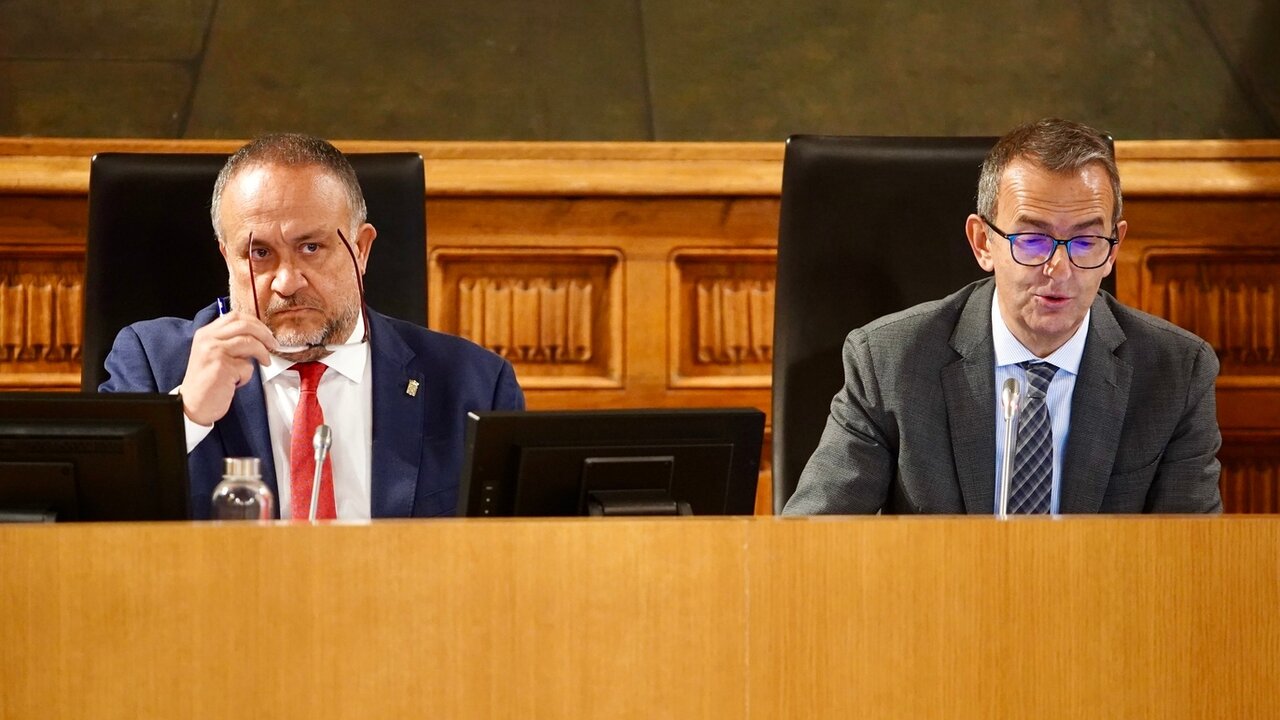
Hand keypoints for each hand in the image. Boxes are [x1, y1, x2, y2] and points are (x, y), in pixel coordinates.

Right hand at [179, 311, 275, 425]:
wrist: (192, 406)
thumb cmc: (207, 383)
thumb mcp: (212, 355)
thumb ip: (229, 342)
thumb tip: (258, 336)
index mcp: (205, 334)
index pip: (234, 316)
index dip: (255, 322)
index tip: (266, 332)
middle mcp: (208, 339)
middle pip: (244, 325)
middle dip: (265, 334)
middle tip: (274, 344)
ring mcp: (214, 352)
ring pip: (250, 342)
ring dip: (263, 353)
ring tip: (265, 363)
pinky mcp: (222, 367)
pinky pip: (247, 366)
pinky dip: (247, 375)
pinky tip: (237, 382)